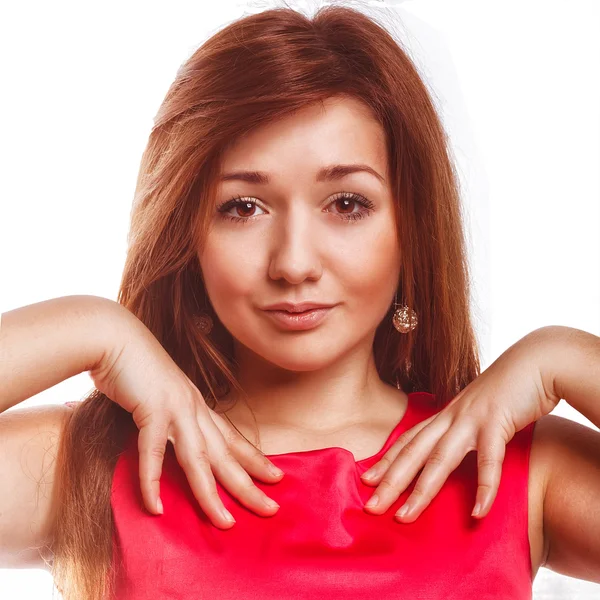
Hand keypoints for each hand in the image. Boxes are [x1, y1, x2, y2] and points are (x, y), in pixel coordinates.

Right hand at [89, 306, 283, 529]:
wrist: (113, 337)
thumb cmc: (133, 367)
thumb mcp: (159, 395)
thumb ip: (168, 418)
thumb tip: (169, 441)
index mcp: (197, 404)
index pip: (231, 437)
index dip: (254, 458)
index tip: (275, 476)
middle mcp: (194, 407)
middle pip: (226, 453)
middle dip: (250, 483)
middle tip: (272, 507)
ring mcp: (176, 407)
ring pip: (199, 458)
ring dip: (212, 493)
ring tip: (225, 523)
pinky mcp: (152, 408)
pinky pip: (153, 452)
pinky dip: (152, 481)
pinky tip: (156, 507)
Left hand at [360, 327, 560, 521]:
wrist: (535, 362)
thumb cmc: (508, 390)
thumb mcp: (478, 411)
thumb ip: (465, 430)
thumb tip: (456, 450)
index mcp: (446, 415)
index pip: (409, 440)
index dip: (387, 460)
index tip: (365, 479)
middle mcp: (451, 417)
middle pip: (413, 452)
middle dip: (390, 481)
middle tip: (370, 506)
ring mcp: (472, 418)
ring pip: (440, 457)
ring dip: (422, 489)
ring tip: (405, 516)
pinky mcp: (498, 421)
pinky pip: (489, 459)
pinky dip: (484, 487)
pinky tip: (478, 512)